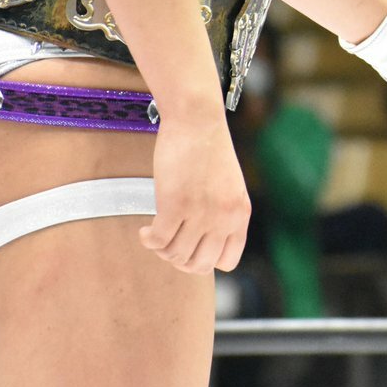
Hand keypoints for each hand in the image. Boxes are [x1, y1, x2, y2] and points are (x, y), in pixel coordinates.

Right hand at [139, 116, 250, 274]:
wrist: (198, 121)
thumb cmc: (208, 150)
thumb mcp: (229, 187)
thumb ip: (222, 214)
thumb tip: (199, 243)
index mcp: (240, 215)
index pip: (228, 261)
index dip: (206, 259)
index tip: (191, 246)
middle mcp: (224, 218)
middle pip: (199, 265)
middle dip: (180, 260)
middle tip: (168, 242)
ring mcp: (200, 213)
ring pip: (176, 255)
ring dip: (161, 249)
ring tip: (156, 232)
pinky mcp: (175, 204)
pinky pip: (158, 241)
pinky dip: (148, 240)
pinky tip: (146, 230)